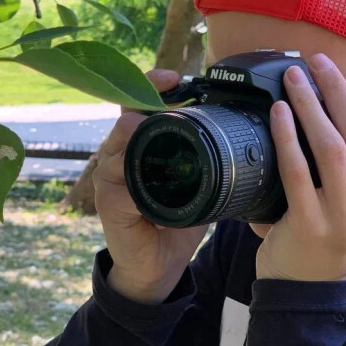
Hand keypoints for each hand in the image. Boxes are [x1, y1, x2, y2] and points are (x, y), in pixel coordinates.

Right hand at [93, 69, 208, 303]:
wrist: (157, 267)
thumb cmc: (172, 222)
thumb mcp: (195, 185)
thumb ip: (204, 159)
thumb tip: (237, 134)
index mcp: (138, 146)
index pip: (137, 105)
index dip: (151, 86)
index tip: (174, 78)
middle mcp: (117, 156)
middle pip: (125, 119)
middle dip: (146, 106)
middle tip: (172, 99)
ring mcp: (109, 178)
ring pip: (119, 147)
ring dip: (140, 140)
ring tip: (160, 135)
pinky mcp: (108, 203)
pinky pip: (120, 187)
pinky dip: (138, 186)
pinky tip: (152, 188)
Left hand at [252, 53, 345, 280]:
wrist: (303, 287)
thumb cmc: (330, 232)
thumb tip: (340, 101)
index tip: (338, 77)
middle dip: (337, 90)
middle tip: (314, 63)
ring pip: (332, 147)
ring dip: (310, 104)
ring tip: (293, 79)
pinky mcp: (309, 226)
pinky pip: (297, 170)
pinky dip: (287, 135)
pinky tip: (278, 112)